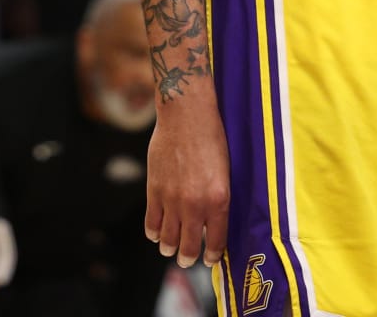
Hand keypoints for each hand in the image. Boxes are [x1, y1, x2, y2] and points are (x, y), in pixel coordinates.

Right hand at [143, 85, 229, 269]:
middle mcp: (195, 205)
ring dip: (168, 247)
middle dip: (188, 258)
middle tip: (187, 260)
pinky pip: (151, 221)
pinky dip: (153, 231)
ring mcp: (172, 199)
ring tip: (169, 249)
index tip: (210, 260)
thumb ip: (218, 198)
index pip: (216, 241)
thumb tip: (212, 220)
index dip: (212, 255)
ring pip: (168, 238)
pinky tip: (155, 233)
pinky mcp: (155, 189)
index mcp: (219, 200)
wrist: (187, 115)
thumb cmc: (212, 138)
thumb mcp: (225, 172)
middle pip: (189, 246)